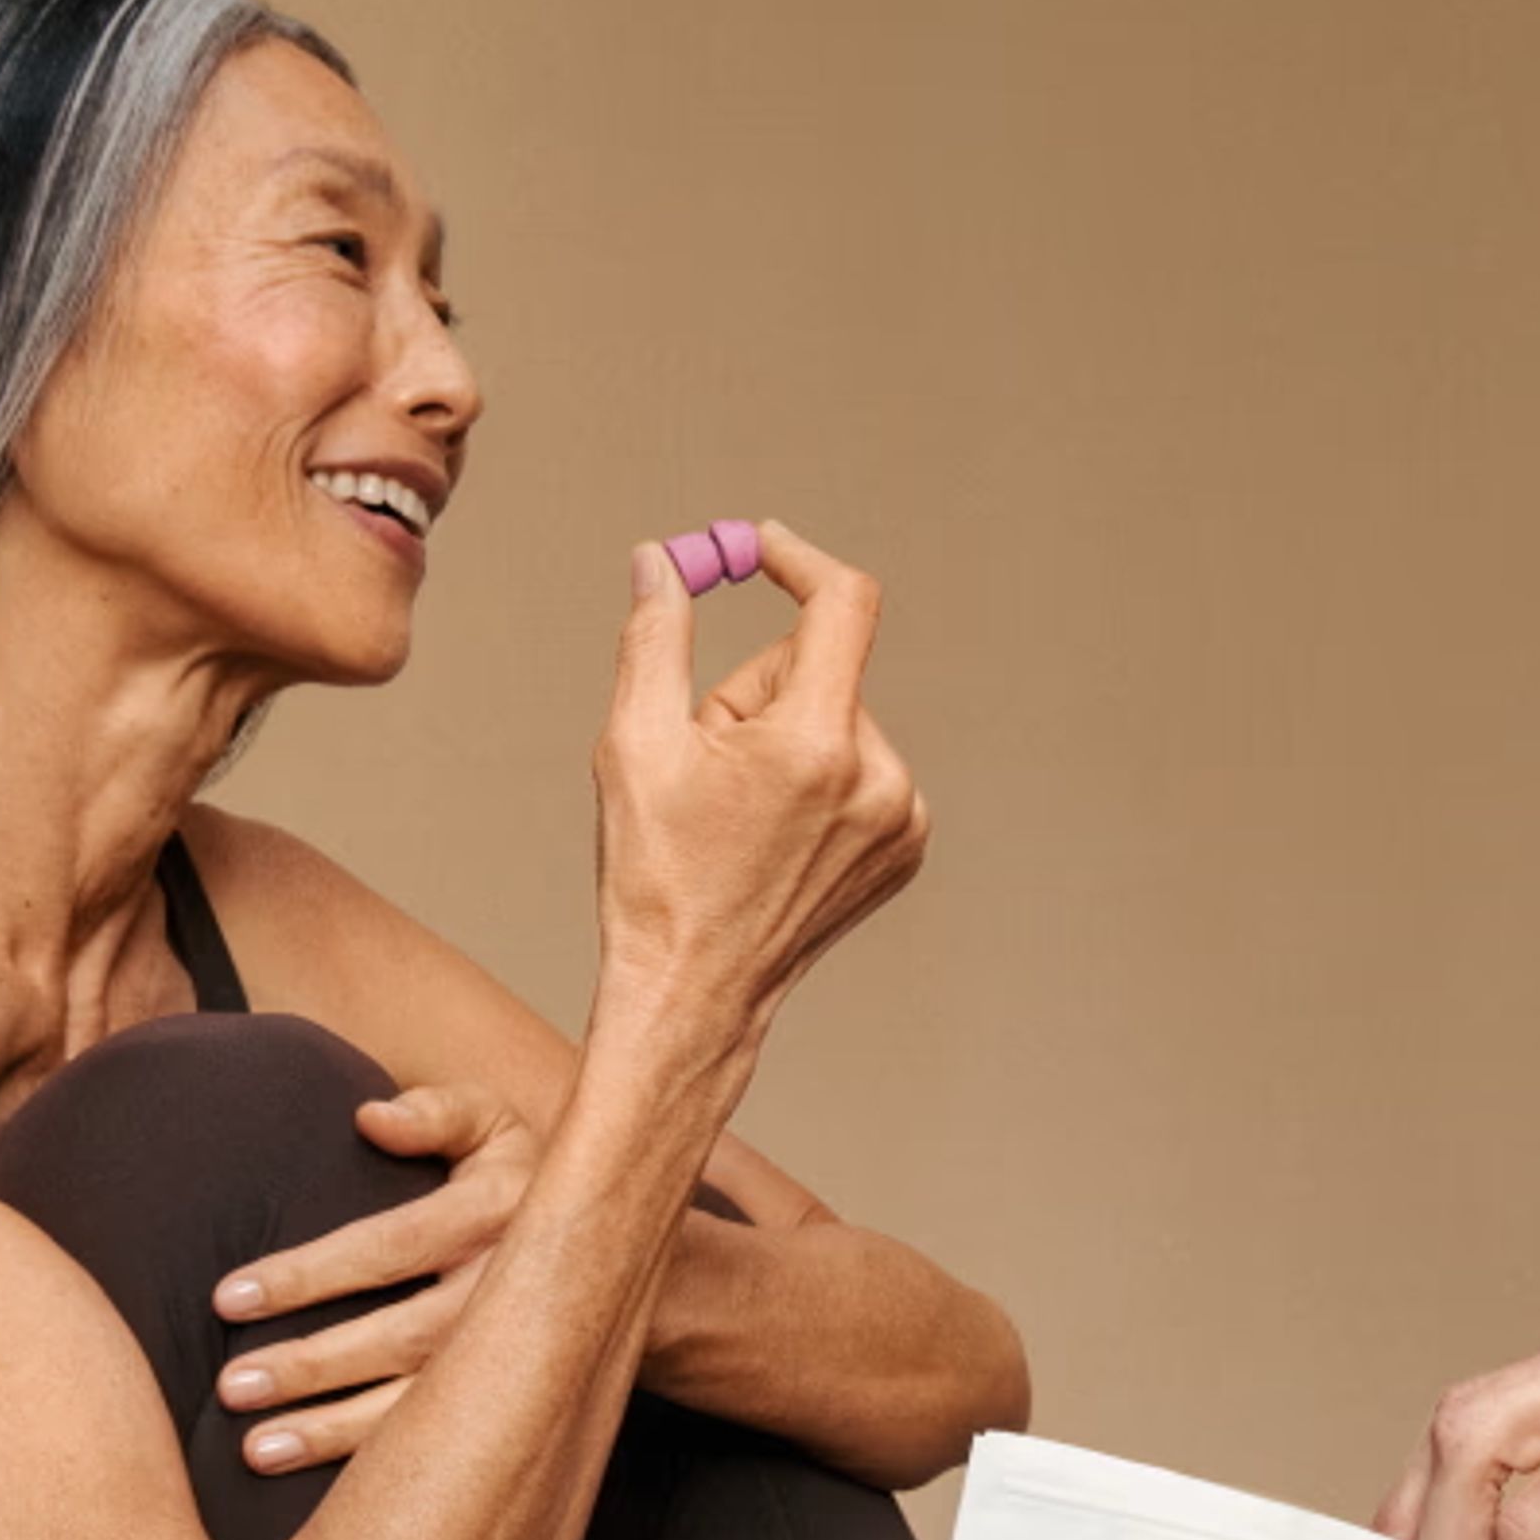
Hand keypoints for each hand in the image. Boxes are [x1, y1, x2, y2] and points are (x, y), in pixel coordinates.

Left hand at [202, 1086, 542, 1471]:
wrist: (622, 1251)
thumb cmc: (524, 1175)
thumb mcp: (493, 1124)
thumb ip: (435, 1114)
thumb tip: (369, 1117)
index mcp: (497, 1211)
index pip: (386, 1247)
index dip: (307, 1275)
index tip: (228, 1299)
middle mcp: (512, 1288)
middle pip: (400, 1336)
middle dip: (313, 1365)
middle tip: (232, 1387)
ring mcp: (520, 1352)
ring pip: (424, 1402)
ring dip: (336, 1431)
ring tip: (258, 1450)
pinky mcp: (521, 1398)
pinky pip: (450, 1440)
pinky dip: (379, 1464)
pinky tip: (324, 1488)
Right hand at [593, 521, 928, 1047]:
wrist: (694, 992)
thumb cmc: (656, 877)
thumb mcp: (633, 745)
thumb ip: (655, 636)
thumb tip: (661, 559)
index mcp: (817, 746)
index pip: (840, 605)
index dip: (797, 559)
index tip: (761, 547)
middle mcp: (880, 779)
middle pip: (818, 670)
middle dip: (755, 694)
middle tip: (704, 764)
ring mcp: (903, 819)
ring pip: (836, 721)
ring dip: (783, 741)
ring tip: (737, 815)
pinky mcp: (906, 847)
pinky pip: (859, 769)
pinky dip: (815, 780)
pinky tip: (773, 836)